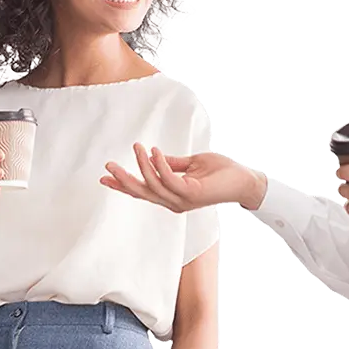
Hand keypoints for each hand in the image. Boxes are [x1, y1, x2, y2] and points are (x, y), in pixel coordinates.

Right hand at [100, 143, 260, 210]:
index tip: (105, 177)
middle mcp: (174, 202)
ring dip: (141, 165)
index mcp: (172, 196)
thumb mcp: (192, 165)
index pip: (144, 191)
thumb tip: (154, 156)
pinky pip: (169, 178)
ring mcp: (182, 200)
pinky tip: (154, 151)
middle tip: (108, 165)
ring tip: (136, 146)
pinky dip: (160, 164)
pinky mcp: (191, 194)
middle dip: (123, 180)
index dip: (123, 185)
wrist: (244, 181)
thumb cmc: (221, 173)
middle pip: (142, 192)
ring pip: (153, 185)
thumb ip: (173, 163)